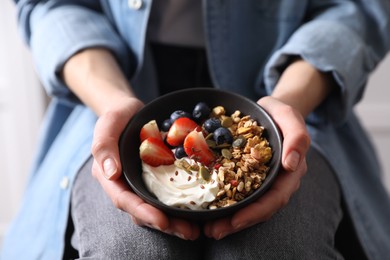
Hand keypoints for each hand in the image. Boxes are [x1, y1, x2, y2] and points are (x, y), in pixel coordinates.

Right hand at [91, 96, 199, 239]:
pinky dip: (181, 205)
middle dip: (165, 224)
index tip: (162, 221)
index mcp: (110, 177)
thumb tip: (111, 173)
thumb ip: (104, 146)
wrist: (131, 111)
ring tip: (196, 229)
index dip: (143, 213)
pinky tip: (199, 210)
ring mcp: (143, 183)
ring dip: (175, 221)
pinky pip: (168, 195)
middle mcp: (126, 185)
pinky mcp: (157, 178)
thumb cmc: (117, 116)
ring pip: (156, 208)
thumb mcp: (108, 125)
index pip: (124, 200)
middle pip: (143, 211)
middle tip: (188, 232)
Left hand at [203, 96, 309, 238]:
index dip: (256, 212)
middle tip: (214, 232)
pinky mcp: (248, 178)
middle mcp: (277, 181)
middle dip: (238, 222)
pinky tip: (210, 212)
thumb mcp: (289, 117)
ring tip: (209, 229)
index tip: (235, 220)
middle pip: (260, 209)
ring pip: (250, 206)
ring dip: (231, 220)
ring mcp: (262, 181)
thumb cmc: (279, 113)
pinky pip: (239, 195)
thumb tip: (292, 164)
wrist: (268, 111)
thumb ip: (297, 136)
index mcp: (289, 172)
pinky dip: (227, 205)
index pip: (275, 197)